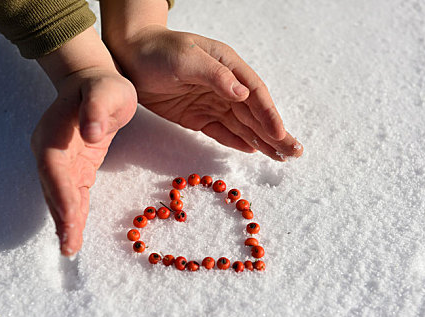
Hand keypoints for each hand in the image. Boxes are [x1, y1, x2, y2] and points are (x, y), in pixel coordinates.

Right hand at [33, 28, 136, 254]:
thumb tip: (91, 134)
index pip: (54, 169)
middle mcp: (50, 151)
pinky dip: (75, 213)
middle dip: (61, 218)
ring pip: (60, 196)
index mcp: (54, 133)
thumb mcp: (107, 90)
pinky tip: (77, 231)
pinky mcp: (74, 166)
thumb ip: (98, 108)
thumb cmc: (103, 86)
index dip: (61, 195)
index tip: (71, 219)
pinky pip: (73, 193)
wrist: (94, 82)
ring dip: (65, 222)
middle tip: (70, 246)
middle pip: (53, 189)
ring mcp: (59, 160)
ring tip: (71, 247)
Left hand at [107, 25, 302, 160]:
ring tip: (282, 157)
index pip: (255, 93)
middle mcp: (226, 86)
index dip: (269, 115)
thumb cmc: (158, 51)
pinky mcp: (198, 116)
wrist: (129, 58)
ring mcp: (213, 102)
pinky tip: (254, 151)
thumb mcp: (186, 58)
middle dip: (275, 133)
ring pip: (243, 125)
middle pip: (255, 113)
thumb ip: (215, 76)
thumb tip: (243, 94)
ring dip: (262, 141)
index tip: (280, 134)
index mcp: (229, 66)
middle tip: (295, 152)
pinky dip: (238, 142)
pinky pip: (222, 131)